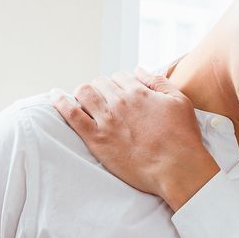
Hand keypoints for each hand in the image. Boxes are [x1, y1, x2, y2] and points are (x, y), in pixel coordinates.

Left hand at [49, 68, 219, 209]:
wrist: (176, 168)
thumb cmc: (182, 137)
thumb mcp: (180, 102)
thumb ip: (159, 82)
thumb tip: (139, 70)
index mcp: (139, 92)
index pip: (120, 76)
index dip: (119, 84)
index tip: (120, 93)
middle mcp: (120, 101)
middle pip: (100, 82)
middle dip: (101, 88)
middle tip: (104, 101)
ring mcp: (106, 119)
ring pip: (84, 92)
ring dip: (83, 93)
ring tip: (84, 101)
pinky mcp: (96, 138)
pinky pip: (71, 114)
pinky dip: (60, 102)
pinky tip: (55, 96)